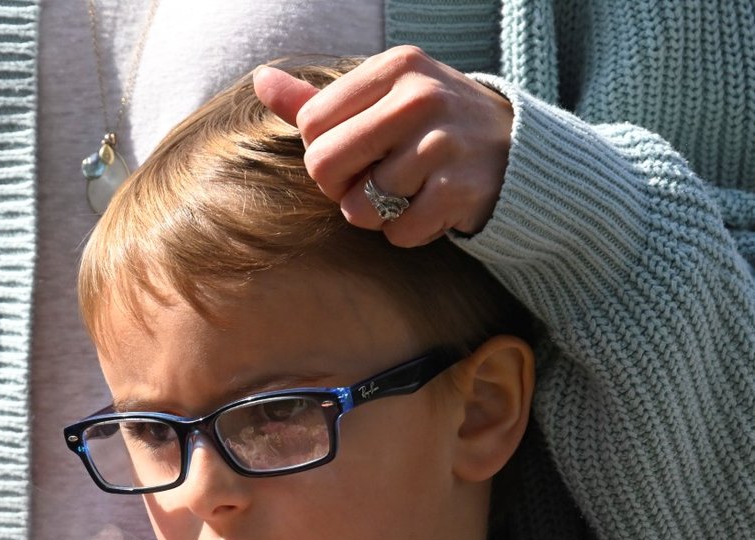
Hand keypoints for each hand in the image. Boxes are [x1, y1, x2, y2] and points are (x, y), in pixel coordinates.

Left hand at [254, 46, 512, 243]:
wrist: (516, 152)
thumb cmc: (434, 126)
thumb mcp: (385, 97)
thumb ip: (319, 99)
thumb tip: (261, 80)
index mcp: (395, 68)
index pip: (313, 125)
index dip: (324, 151)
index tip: (357, 153)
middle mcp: (419, 98)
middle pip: (324, 166)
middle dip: (341, 188)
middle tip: (374, 182)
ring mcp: (442, 145)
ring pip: (359, 208)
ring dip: (377, 214)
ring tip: (408, 194)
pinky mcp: (458, 191)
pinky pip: (398, 233)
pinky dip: (408, 232)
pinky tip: (430, 210)